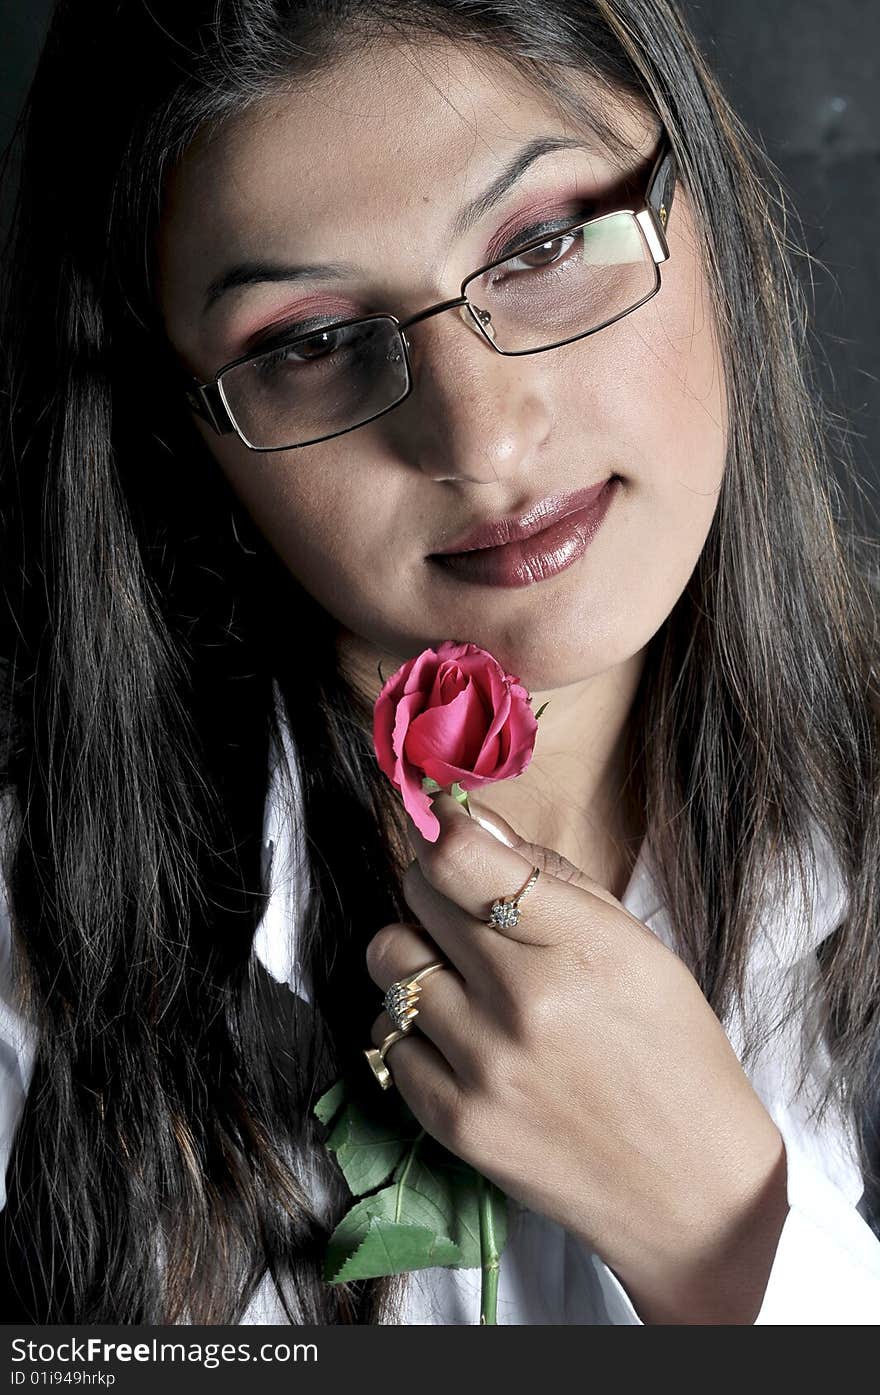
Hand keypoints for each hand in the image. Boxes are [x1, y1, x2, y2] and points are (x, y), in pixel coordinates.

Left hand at [366, 792, 789, 1321]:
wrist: (689, 1189)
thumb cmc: (672, 1053)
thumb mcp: (636, 946)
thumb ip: (550, 877)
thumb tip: (470, 818)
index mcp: (581, 947)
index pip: (461, 858)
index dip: (440, 831)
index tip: (441, 830)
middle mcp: (524, 1002)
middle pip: (417, 897)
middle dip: (433, 888)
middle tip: (463, 909)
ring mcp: (483, 1066)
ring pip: (388, 961)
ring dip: (415, 955)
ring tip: (461, 978)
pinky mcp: (453, 1121)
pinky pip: (387, 1038)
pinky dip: (417, 1029)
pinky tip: (463, 1040)